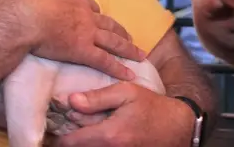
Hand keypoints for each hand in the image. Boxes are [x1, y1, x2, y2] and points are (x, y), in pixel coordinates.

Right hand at [8, 0, 145, 81]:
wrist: (25, 15)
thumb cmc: (23, 1)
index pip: (91, 6)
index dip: (96, 14)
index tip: (98, 18)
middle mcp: (84, 14)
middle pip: (108, 23)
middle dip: (120, 31)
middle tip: (129, 37)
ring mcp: (86, 32)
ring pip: (113, 41)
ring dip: (128, 48)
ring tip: (139, 55)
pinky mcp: (82, 50)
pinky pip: (105, 61)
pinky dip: (118, 68)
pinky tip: (128, 74)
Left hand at [55, 83, 194, 146]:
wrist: (179, 126)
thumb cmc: (151, 106)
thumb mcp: (126, 92)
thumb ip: (97, 97)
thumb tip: (71, 101)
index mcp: (110, 135)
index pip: (71, 143)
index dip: (59, 136)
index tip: (55, 126)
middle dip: (69, 140)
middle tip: (64, 127)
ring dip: (82, 143)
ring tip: (79, 130)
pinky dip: (94, 145)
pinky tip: (94, 135)